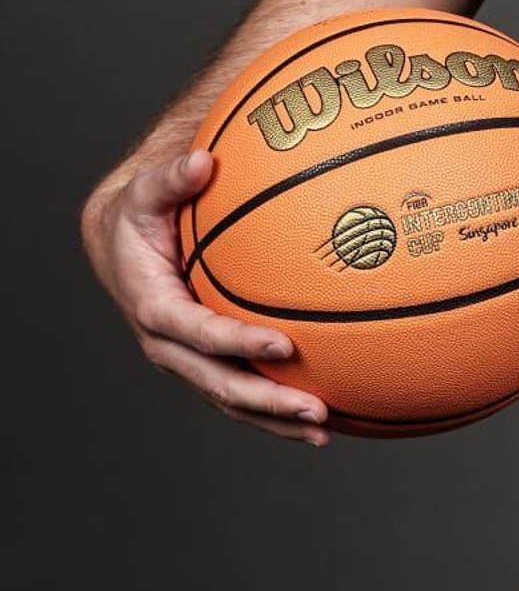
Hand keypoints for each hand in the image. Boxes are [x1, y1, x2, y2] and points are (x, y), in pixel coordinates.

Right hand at [82, 148, 329, 444]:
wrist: (120, 247)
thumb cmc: (140, 214)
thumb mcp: (146, 191)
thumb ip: (171, 178)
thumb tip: (201, 160)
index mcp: (153, 306)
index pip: (196, 331)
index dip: (237, 342)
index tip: (284, 345)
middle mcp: (168, 344)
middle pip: (218, 382)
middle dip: (266, 400)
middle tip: (316, 408)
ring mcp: (188, 360)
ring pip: (232, 399)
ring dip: (275, 419)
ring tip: (325, 429)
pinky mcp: (206, 363)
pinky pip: (242, 391)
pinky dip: (276, 409)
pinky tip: (324, 414)